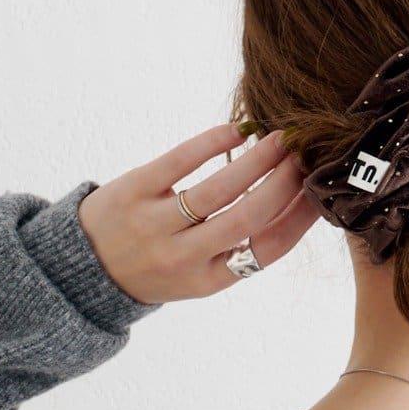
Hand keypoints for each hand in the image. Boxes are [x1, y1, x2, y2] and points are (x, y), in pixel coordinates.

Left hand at [76, 121, 320, 303]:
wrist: (88, 270)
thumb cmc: (157, 267)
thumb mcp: (199, 274)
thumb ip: (239, 247)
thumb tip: (293, 203)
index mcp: (210, 279)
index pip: (268, 248)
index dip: (300, 216)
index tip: (320, 189)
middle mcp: (185, 256)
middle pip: (249, 216)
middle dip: (284, 182)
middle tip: (304, 155)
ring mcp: (158, 224)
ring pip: (219, 188)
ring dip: (257, 159)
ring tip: (279, 138)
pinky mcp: (135, 191)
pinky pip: (180, 162)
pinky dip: (212, 142)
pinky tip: (236, 130)